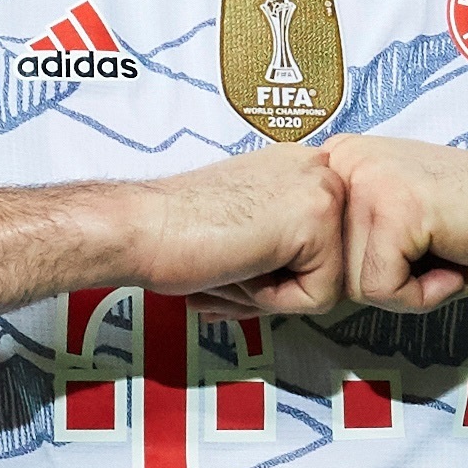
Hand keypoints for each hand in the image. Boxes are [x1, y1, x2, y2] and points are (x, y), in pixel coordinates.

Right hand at [118, 143, 348, 312]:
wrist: (141, 228)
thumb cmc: (175, 229)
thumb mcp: (245, 216)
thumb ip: (279, 229)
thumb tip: (304, 268)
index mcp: (298, 166)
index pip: (317, 245)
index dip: (273, 272)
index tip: (229, 267)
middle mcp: (316, 168)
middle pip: (326, 265)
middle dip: (276, 286)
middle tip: (224, 275)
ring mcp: (322, 191)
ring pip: (325, 284)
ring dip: (271, 294)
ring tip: (227, 269)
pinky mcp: (318, 222)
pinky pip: (317, 297)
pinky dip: (274, 301)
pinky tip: (236, 270)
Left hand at [320, 134, 467, 311]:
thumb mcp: (395, 214)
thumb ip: (347, 231)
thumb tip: (288, 283)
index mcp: (339, 158)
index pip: (310, 250)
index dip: (360, 272)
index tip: (411, 253)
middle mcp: (344, 159)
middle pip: (325, 270)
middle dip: (383, 282)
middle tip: (437, 254)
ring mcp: (368, 179)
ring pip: (351, 285)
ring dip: (409, 289)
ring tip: (450, 251)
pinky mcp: (397, 208)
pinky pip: (382, 290)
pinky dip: (425, 295)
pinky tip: (460, 262)